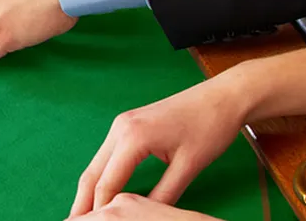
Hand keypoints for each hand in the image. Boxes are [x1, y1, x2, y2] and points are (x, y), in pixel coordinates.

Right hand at [70, 76, 254, 216]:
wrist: (222, 96)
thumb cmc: (210, 126)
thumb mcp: (188, 166)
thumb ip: (164, 194)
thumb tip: (145, 217)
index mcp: (133, 137)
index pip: (106, 182)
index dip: (99, 209)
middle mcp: (120, 128)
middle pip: (91, 173)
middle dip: (83, 202)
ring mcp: (121, 125)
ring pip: (96, 164)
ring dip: (90, 190)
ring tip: (87, 215)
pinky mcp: (127, 125)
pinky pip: (107, 156)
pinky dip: (101, 176)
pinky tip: (102, 192)